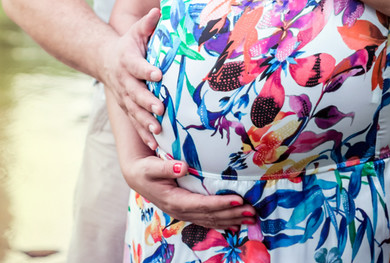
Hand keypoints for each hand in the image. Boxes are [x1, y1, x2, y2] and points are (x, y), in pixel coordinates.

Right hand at [102, 7, 165, 146]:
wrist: (104, 59)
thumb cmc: (127, 44)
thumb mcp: (135, 31)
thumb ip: (147, 23)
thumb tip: (157, 10)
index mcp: (127, 61)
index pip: (137, 65)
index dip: (147, 69)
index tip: (159, 73)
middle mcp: (124, 81)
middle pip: (135, 93)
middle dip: (147, 102)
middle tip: (160, 109)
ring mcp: (124, 96)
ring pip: (134, 111)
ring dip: (145, 122)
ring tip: (158, 131)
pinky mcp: (126, 107)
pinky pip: (135, 123)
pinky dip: (144, 135)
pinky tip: (155, 146)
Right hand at [124, 153, 254, 228]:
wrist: (136, 176)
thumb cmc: (144, 169)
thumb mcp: (151, 166)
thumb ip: (167, 167)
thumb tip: (184, 166)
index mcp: (174, 200)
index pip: (202, 204)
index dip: (220, 203)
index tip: (238, 200)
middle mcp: (180, 210)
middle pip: (210, 215)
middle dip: (232, 214)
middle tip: (252, 211)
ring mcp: (184, 213)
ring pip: (211, 220)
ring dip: (231, 219)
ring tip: (251, 218)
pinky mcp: (186, 211)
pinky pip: (206, 220)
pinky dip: (222, 222)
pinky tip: (235, 223)